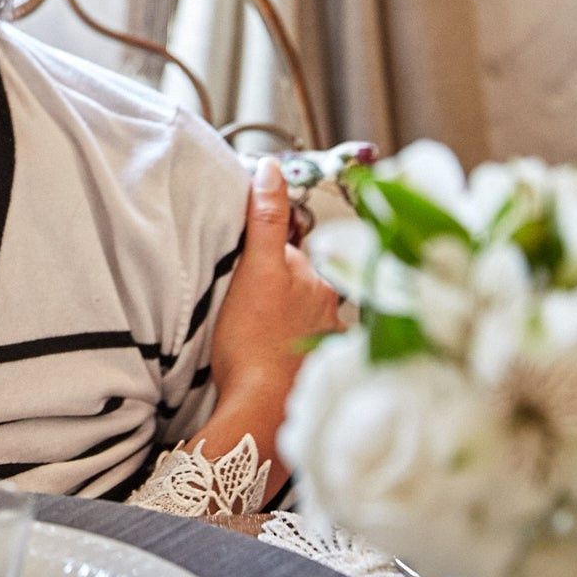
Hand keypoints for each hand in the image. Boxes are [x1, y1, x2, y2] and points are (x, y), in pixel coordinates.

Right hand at [210, 158, 345, 407]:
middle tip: (247, 305)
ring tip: (259, 335)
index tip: (246, 273)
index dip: (265, 256)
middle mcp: (330, 306)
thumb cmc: (252, 340)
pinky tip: (274, 359)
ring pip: (305, 316)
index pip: (289, 252)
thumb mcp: (255, 270)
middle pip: (300, 283)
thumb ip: (266, 218)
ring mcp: (327, 341)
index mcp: (315, 278)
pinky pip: (306, 349)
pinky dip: (293, 350)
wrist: (260, 407)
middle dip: (280, 286)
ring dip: (288, 319)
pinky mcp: (319, 370)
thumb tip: (271, 168)